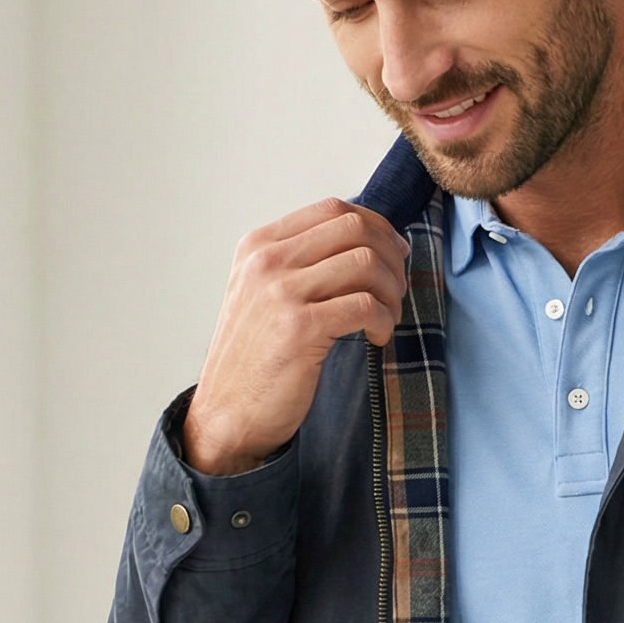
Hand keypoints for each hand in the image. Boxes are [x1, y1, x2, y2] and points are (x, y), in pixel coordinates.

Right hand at [181, 199, 409, 474]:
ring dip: (391, 292)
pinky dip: (383, 320)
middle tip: (396, 290)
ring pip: (365, 263)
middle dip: (390, 257)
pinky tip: (376, 338)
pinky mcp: (299, 328)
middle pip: (355, 228)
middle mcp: (266, 261)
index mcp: (258, 246)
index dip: (377, 227)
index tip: (394, 255)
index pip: (334, 209)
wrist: (227, 413)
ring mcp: (280, 292)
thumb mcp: (263, 294)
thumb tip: (368, 240)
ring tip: (387, 318)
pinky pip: (364, 306)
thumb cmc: (255, 357)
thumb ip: (301, 262)